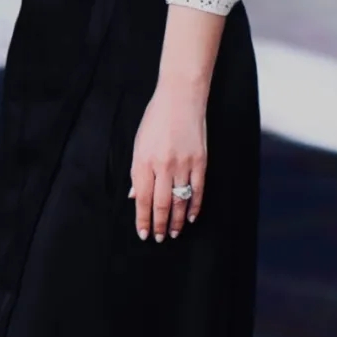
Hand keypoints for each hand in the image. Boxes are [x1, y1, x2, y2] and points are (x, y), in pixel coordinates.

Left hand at [129, 78, 207, 241]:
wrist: (180, 98)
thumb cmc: (155, 119)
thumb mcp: (139, 143)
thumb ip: (137, 171)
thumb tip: (135, 196)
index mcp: (143, 160)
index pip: (142, 198)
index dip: (142, 219)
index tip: (143, 233)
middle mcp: (163, 165)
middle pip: (160, 204)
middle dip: (158, 225)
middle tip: (158, 238)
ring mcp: (183, 164)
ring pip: (179, 201)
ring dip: (175, 221)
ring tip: (172, 233)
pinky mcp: (200, 161)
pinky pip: (197, 190)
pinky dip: (194, 207)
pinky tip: (189, 217)